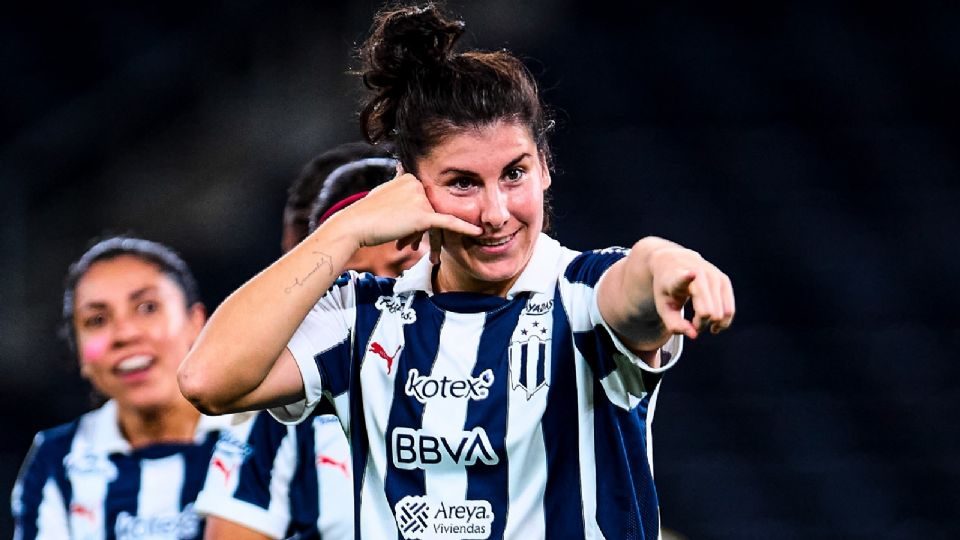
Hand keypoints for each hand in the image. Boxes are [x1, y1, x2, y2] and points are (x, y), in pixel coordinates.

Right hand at [335, 173, 480, 262]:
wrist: (355, 226)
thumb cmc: (366, 213)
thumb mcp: (383, 192)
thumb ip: (398, 185)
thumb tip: (402, 171)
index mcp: (410, 176)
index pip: (424, 200)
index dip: (417, 220)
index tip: (407, 234)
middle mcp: (418, 184)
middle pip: (430, 211)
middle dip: (423, 233)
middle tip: (416, 250)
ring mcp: (421, 199)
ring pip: (433, 223)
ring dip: (427, 241)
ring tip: (430, 260)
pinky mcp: (423, 215)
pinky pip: (448, 222)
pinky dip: (464, 228)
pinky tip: (478, 232)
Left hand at [648, 244, 734, 339]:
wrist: (674, 263)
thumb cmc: (667, 289)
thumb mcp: (664, 308)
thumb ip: (675, 325)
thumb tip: (694, 334)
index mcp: (678, 278)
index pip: (683, 278)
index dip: (687, 277)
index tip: (691, 273)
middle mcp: (699, 273)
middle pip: (708, 312)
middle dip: (700, 325)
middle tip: (691, 323)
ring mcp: (714, 276)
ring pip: (721, 313)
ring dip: (711, 324)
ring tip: (698, 321)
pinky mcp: (724, 280)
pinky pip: (729, 309)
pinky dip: (722, 321)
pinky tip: (713, 323)